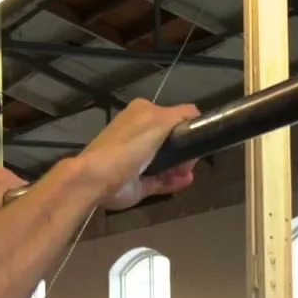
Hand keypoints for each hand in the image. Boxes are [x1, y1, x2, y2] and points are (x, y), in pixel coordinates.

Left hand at [77, 98, 200, 210]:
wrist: (99, 177)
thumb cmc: (130, 144)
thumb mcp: (159, 119)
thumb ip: (182, 114)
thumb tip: (198, 115)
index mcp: (141, 114)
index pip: (172, 117)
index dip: (185, 127)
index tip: (194, 138)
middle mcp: (140, 135)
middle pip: (172, 142)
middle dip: (184, 150)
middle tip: (190, 159)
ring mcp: (139, 161)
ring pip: (168, 163)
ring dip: (182, 167)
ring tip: (187, 172)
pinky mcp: (138, 183)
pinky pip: (162, 182)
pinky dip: (174, 182)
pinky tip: (185, 181)